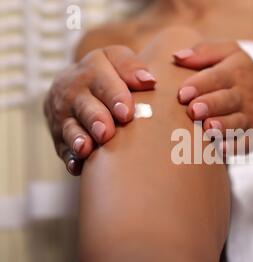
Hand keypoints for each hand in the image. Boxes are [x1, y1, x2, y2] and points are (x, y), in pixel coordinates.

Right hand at [44, 45, 155, 174]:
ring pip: (69, 127)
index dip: (114, 96)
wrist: (80, 82)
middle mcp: (72, 90)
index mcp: (91, 69)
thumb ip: (132, 67)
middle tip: (106, 133)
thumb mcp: (118, 60)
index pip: (102, 80)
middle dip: (95, 119)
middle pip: (83, 105)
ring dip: (78, 138)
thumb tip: (149, 82)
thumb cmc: (111, 74)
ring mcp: (63, 114)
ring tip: (86, 149)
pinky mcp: (58, 135)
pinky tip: (76, 166)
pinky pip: (61, 147)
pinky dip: (69, 157)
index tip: (126, 113)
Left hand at [173, 41, 252, 148]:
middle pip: (227, 99)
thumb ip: (204, 52)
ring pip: (237, 123)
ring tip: (208, 128)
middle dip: (210, 105)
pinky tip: (222, 150)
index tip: (182, 94)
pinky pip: (247, 143)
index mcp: (236, 71)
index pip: (217, 76)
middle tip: (194, 110)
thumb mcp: (232, 54)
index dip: (199, 85)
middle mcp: (245, 94)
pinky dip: (236, 148)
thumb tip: (176, 57)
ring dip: (223, 126)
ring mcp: (252, 117)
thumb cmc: (244, 75)